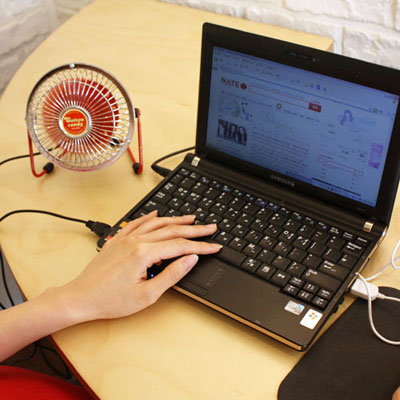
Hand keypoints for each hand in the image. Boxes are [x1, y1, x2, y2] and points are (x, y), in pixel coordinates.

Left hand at [63, 211, 220, 321]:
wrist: (80, 298)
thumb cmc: (111, 300)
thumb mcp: (147, 294)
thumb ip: (172, 274)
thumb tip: (190, 259)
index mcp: (144, 253)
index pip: (180, 246)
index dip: (201, 246)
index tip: (215, 246)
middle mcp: (135, 241)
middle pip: (172, 230)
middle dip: (194, 230)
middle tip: (210, 228)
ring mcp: (125, 238)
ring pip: (156, 223)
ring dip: (175, 220)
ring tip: (191, 218)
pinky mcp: (117, 240)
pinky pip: (137, 223)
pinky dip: (150, 217)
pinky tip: (157, 214)